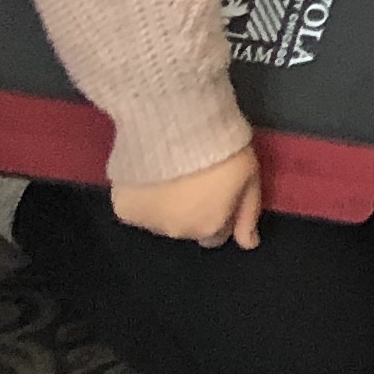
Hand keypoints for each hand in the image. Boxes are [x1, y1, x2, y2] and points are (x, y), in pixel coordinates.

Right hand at [114, 146, 262, 247]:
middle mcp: (177, 233)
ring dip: (166, 204)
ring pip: (161, 219)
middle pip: (187, 227)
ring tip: (171, 173)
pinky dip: (142, 196)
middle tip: (194, 178)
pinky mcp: (123, 209)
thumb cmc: (222, 151)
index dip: (219, 213)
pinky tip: (148, 174)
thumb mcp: (250, 177)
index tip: (218, 192)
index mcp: (208, 227)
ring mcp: (147, 223)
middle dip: (192, 210)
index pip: (216, 235)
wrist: (178, 129)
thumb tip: (249, 244)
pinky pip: (136, 207)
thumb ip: (248, 214)